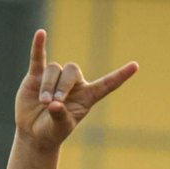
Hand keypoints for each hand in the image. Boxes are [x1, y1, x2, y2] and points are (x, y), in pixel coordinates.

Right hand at [14, 29, 137, 149]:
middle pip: (72, 71)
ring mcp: (55, 78)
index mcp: (87, 97)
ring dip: (48, 85)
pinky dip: (38, 46)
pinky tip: (41, 34)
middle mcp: (74, 84)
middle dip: (63, 86)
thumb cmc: (52, 132)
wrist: (34, 133)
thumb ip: (60, 116)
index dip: (120, 76)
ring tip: (44, 103)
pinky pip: (38, 57)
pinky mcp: (37, 76)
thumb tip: (54, 104)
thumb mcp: (59, 128)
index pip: (107, 84)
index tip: (135, 66)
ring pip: (54, 69)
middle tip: (53, 103)